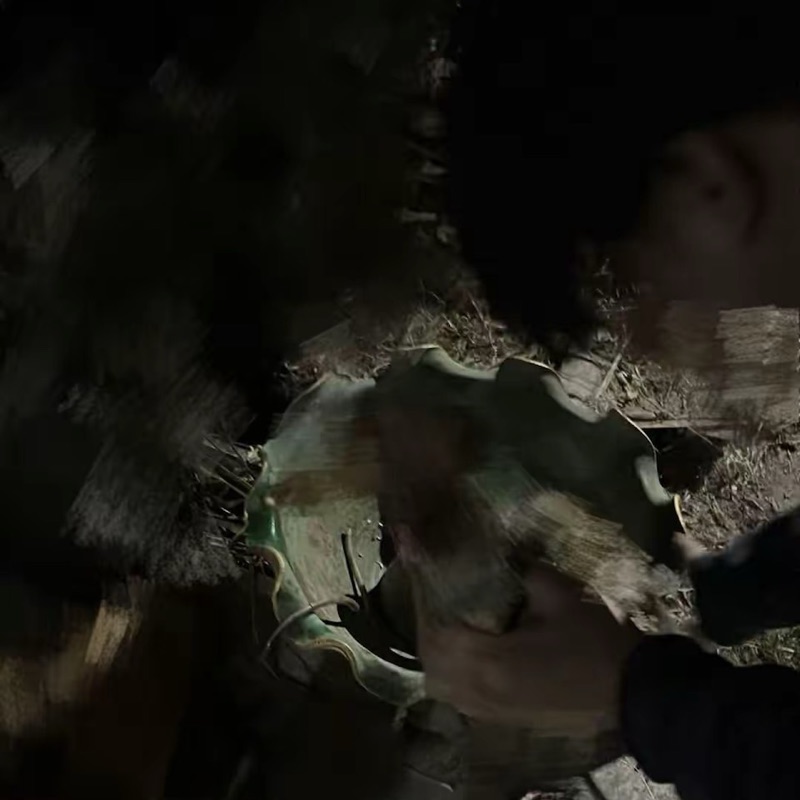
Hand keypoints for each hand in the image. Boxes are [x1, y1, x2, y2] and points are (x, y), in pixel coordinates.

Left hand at [415, 562, 641, 731]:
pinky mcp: (510, 720)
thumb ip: (521, 569)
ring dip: (438, 656)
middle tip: (435, 597)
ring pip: (445, 688)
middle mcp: (484, 694)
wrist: (637, 692)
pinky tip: (470, 652)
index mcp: (492, 663)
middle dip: (427, 630)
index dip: (424, 601)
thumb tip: (500, 551)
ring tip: (449, 623)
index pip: (436, 634)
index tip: (421, 573)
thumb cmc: (596, 640)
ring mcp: (496, 713)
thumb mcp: (559, 593)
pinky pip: (464, 700)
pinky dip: (455, 676)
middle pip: (432, 665)